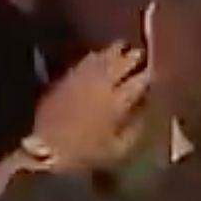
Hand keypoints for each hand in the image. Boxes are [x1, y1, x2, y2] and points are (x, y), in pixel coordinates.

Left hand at [33, 42, 150, 171]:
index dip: (150, 74)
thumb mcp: (118, 150)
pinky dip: (95, 56)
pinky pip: (85, 61)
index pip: (140, 80)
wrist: (44, 149)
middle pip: (123, 62)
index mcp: (118, 102)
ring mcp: (83, 78)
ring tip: (123, 47)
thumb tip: (145, 111)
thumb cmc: (84, 154)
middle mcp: (103, 84)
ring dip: (115, 51)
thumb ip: (135, 129)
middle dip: (134, 57)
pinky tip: (98, 55)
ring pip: (104, 56)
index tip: (156, 72)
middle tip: (141, 54)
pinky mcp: (66, 78)